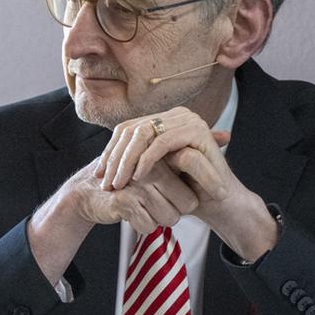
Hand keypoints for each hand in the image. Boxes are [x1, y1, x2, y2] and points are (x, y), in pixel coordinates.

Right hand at [73, 159, 200, 234]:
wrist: (87, 192)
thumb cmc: (130, 178)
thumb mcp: (164, 160)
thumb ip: (195, 148)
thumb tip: (227, 135)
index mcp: (165, 153)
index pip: (194, 189)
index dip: (187, 200)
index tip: (177, 200)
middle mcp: (153, 166)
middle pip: (185, 206)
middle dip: (174, 212)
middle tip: (158, 206)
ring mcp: (138, 183)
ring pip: (168, 219)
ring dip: (158, 221)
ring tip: (144, 210)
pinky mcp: (124, 200)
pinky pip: (148, 226)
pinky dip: (142, 226)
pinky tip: (132, 216)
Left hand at [96, 107, 277, 259]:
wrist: (216, 200)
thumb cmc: (184, 186)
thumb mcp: (152, 169)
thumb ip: (133, 158)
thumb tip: (98, 161)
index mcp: (165, 119)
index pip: (127, 129)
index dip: (110, 151)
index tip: (99, 174)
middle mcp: (176, 114)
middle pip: (132, 130)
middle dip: (115, 157)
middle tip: (105, 181)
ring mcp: (188, 119)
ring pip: (144, 134)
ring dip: (127, 160)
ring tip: (118, 183)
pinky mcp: (197, 130)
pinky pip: (162, 142)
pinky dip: (146, 160)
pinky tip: (137, 177)